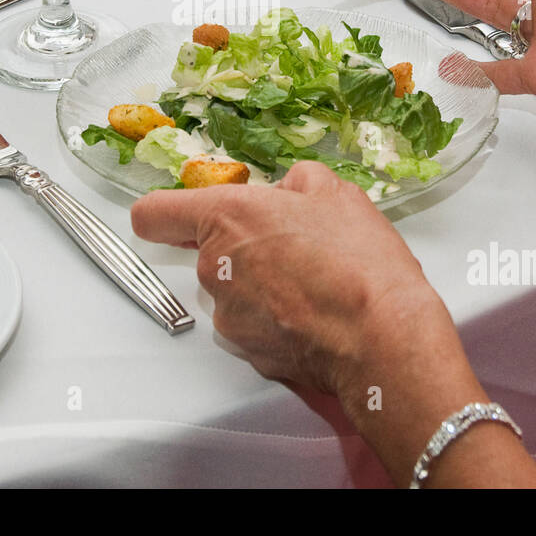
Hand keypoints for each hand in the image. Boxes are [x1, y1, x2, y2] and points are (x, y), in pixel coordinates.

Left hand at [131, 162, 535, 486]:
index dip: (165, 213)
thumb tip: (288, 192)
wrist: (381, 338)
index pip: (154, 214)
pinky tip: (316, 313)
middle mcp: (213, 267)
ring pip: (233, 290)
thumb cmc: (357, 259)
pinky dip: (277, 319)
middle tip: (295, 244)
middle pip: (207, 252)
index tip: (180, 215)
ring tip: (315, 281)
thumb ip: (296, 183)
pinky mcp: (248, 352)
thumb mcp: (334, 192)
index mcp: (226, 217)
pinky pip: (254, 325)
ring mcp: (228, 315)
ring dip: (261, 284)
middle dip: (243, 247)